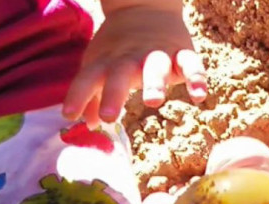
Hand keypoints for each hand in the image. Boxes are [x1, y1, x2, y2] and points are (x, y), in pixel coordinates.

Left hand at [63, 2, 206, 126]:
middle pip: (120, 75)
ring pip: (156, 68)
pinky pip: (191, 65)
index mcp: (108, 62)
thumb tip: (87, 125)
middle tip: (108, 117)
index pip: (89, 77)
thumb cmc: (119, 47)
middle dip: (114, 94)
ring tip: (153, 102)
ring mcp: (157, 55)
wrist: (145, 6)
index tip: (69, 115)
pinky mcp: (182, 53)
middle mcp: (131, 58)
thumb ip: (94, 96)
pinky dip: (196, 78)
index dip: (78, 95)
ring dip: (154, 84)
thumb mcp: (101, 66)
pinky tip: (199, 95)